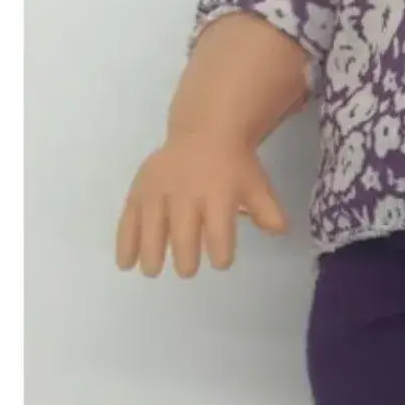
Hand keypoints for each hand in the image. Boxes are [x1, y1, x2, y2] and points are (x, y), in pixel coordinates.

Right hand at [116, 133, 286, 277]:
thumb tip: (279, 231)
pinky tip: (125, 263)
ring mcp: (160, 191)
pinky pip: (129, 219)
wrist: (205, 132)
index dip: (221, 250)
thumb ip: (266, 210)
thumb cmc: (234, 167)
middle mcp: (187, 193)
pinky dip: (125, 242)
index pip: (219, 229)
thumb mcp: (256, 185)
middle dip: (185, 256)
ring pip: (152, 226)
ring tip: (153, 271)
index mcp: (218, 193)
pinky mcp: (141, 190)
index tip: (221, 263)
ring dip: (151, 252)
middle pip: (183, 232)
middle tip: (188, 271)